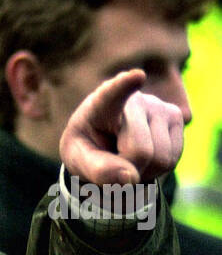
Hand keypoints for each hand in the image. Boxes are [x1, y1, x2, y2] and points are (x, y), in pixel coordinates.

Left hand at [59, 69, 184, 187]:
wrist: (105, 143)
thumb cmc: (88, 148)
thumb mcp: (79, 161)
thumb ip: (97, 170)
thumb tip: (129, 178)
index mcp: (100, 105)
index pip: (112, 94)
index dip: (124, 85)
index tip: (136, 76)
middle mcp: (134, 99)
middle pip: (141, 151)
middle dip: (129, 168)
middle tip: (115, 163)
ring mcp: (159, 106)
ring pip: (162, 159)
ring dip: (144, 171)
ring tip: (129, 158)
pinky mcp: (176, 117)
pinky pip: (173, 159)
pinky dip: (158, 170)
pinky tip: (145, 157)